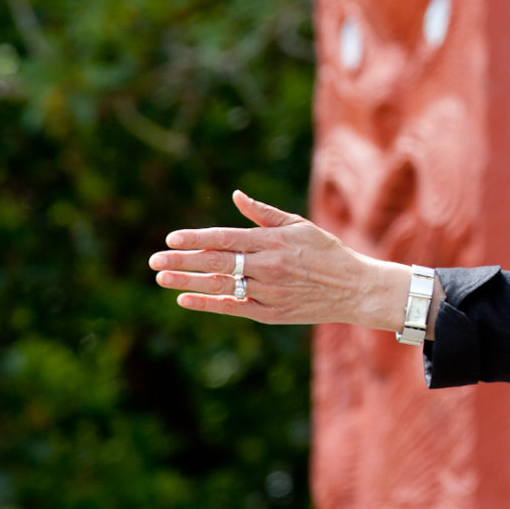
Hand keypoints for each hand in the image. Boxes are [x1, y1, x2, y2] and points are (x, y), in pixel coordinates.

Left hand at [148, 190, 410, 331]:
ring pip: (221, 286)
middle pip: (217, 262)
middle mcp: (268, 265)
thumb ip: (264, 213)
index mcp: (274, 241)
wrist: (355, 288)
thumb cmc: (326, 252)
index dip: (197, 238)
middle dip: (182, 261)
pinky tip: (185, 300)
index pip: (226, 238)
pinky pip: (233, 307)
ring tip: (162, 278)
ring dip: (188, 282)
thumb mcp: (300, 226)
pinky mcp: (271, 313)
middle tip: (154, 260)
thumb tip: (236, 196)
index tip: (171, 239)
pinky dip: (208, 303)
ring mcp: (269, 291)